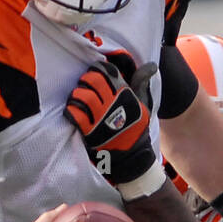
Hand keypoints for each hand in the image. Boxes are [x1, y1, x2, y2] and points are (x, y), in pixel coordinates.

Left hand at [64, 61, 156, 184]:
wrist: (132, 156)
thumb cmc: (136, 127)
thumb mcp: (143, 104)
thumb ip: (141, 83)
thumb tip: (151, 65)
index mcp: (125, 94)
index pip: (107, 71)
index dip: (98, 69)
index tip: (95, 74)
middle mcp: (113, 103)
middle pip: (93, 80)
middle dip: (85, 80)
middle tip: (84, 86)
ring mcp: (101, 118)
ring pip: (82, 96)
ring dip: (76, 95)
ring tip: (76, 99)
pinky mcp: (91, 131)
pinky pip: (75, 115)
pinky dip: (71, 111)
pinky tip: (72, 112)